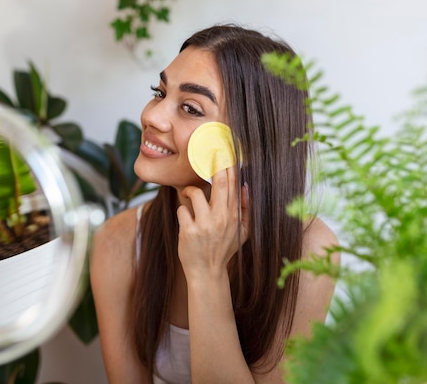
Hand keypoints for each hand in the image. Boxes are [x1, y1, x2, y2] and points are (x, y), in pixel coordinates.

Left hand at [177, 166, 249, 280]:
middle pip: (218, 184)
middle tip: (208, 155)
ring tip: (188, 195)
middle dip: (214, 167)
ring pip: (195, 193)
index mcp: (234, 217)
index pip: (233, 186)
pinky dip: (181, 211)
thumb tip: (245, 186)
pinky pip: (182, 210)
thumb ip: (246, 210)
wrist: (207, 273)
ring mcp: (205, 225)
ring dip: (189, 191)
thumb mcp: (242, 233)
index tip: (224, 153)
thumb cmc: (223, 250)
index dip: (229, 167)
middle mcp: (221, 219)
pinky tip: (185, 219)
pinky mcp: (189, 231)